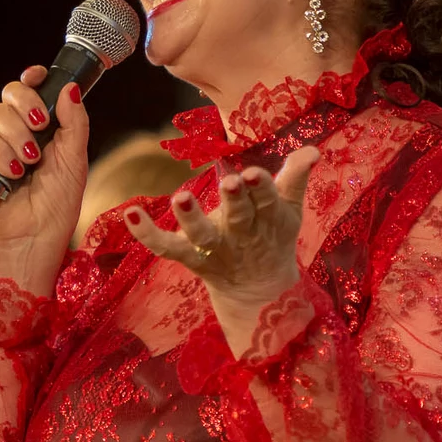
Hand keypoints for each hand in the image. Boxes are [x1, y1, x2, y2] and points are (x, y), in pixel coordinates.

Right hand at [0, 67, 89, 294]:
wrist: (34, 242)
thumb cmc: (58, 208)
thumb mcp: (76, 162)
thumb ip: (74, 123)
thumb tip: (69, 88)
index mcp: (46, 129)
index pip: (33, 90)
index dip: (33, 78)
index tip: (38, 77)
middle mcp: (21, 133)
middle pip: (11, 93)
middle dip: (26, 103)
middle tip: (41, 124)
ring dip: (17, 135)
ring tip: (30, 162)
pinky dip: (1, 155)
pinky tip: (14, 175)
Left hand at [124, 147, 317, 353]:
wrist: (261, 290)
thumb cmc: (273, 235)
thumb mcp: (290, 209)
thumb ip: (295, 178)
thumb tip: (312, 150)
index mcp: (268, 219)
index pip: (267, 202)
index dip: (260, 188)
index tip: (252, 173)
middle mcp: (240, 235)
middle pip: (237, 218)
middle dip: (234, 201)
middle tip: (229, 182)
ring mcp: (214, 248)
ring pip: (201, 236)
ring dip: (190, 218)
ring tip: (179, 197)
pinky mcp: (190, 257)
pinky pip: (166, 247)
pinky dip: (147, 234)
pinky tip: (130, 212)